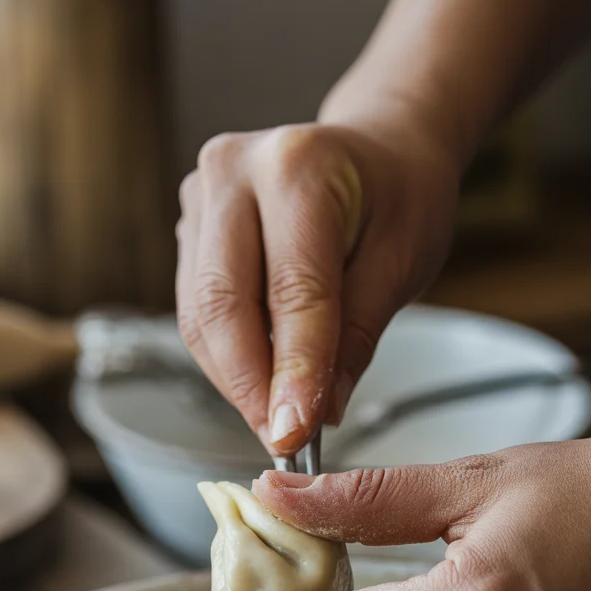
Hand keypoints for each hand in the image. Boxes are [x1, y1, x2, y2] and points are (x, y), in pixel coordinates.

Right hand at [175, 109, 458, 454]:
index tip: (296, 433)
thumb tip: (313, 415)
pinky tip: (263, 382)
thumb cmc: (399, 198)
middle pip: (219, 303)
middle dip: (249, 385)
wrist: (379, 151)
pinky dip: (228, 358)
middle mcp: (233, 171)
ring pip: (199, 316)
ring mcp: (201, 196)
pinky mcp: (190, 228)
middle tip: (281, 439)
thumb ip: (353, 338)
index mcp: (297, 165)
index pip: (289, 289)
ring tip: (278, 418)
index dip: (291, 370)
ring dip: (235, 379)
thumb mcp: (401, 263)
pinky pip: (196, 311)